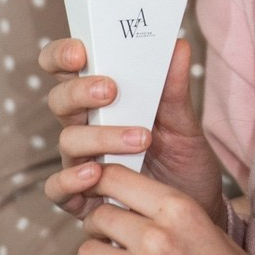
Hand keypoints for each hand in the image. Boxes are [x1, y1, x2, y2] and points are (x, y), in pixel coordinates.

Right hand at [41, 39, 225, 228]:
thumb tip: (178, 45)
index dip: (62, 55)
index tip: (80, 50)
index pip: (68, 69)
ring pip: (67, 140)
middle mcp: (85, 127)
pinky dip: (70, 180)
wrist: (197, 210)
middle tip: (111, 90)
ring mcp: (81, 161)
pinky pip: (58, 188)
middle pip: (60, 100)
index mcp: (103, 101)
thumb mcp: (184, 124)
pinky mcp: (81, 198)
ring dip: (100, 137)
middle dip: (79, 91)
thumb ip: (176, 89)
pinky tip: (95, 175)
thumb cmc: (184, 161)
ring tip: (139, 140)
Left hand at [58, 166, 254, 254]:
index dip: (100, 186)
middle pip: (97, 217)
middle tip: (110, 245)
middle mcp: (158, 238)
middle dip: (98, 230)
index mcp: (180, 210)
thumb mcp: (210, 232)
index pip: (115, 178)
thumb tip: (128, 205)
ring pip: (85, 253)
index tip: (101, 197)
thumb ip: (170, 217)